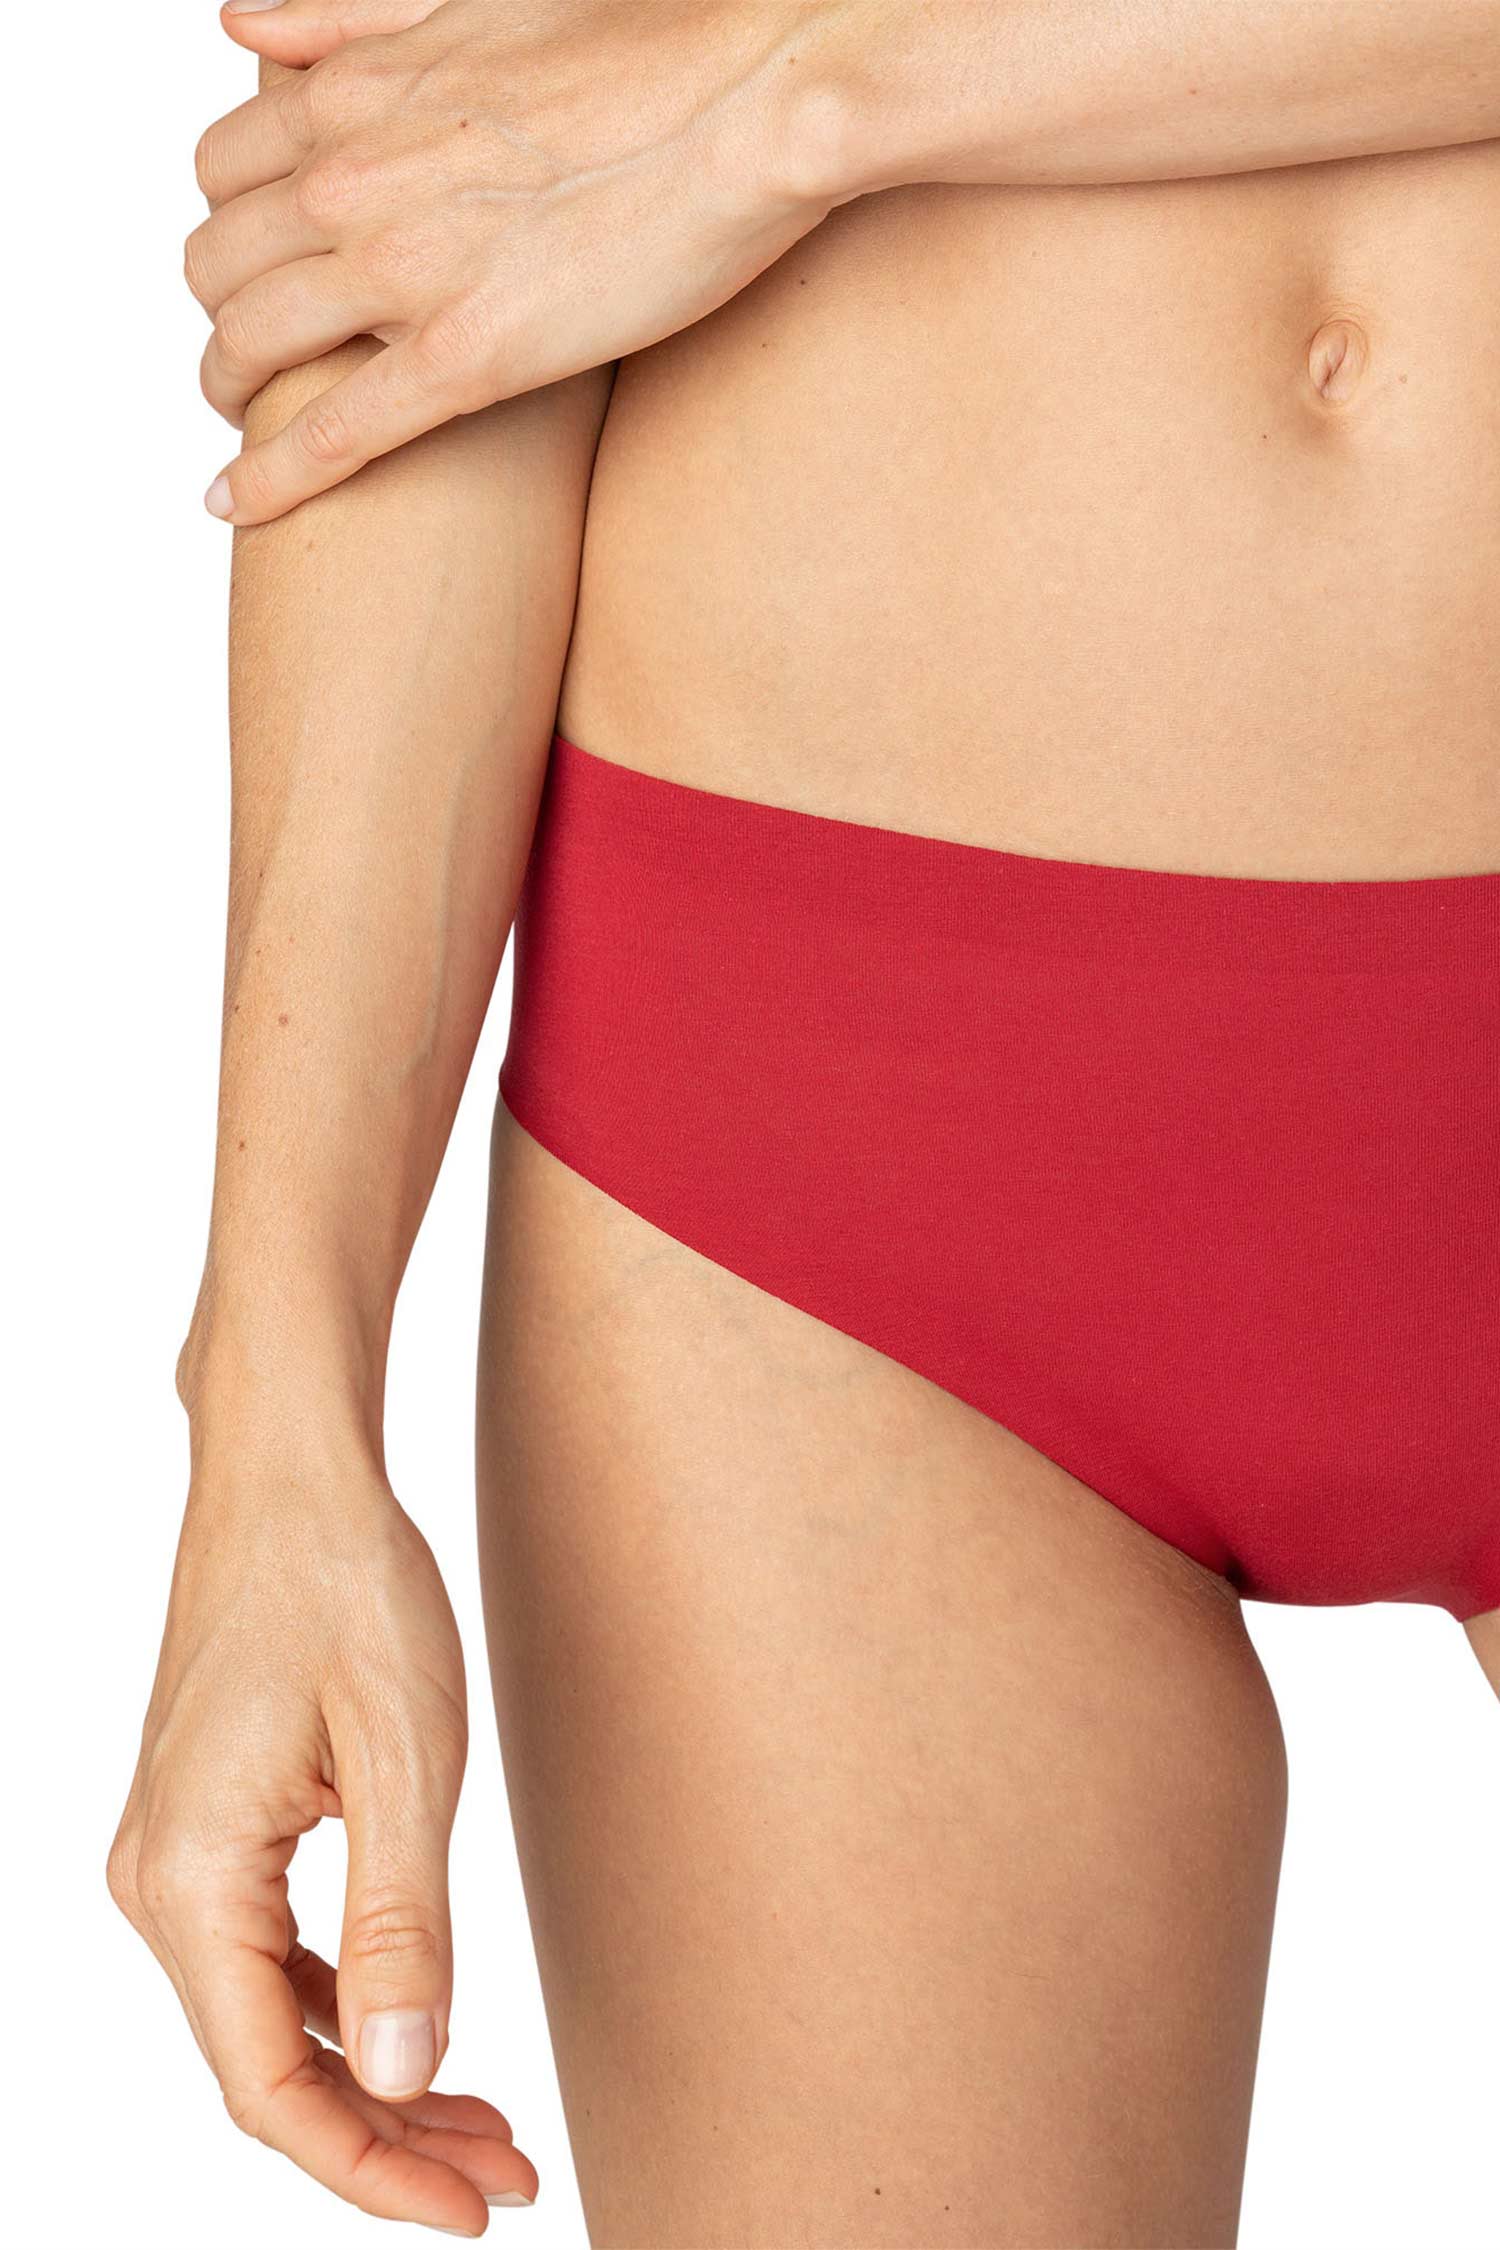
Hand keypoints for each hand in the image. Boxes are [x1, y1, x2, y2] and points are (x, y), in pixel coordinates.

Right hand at [107, 1441, 536, 2233]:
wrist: (291, 1473)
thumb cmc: (348, 1586)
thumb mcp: (404, 1757)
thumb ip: (401, 1925)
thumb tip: (399, 2075)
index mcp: (191, 1876)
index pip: (268, 2086)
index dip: (370, 2169)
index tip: (474, 2209)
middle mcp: (159, 1881)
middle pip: (266, 2066)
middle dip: (386, 2136)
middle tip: (506, 2174)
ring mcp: (177, 1854)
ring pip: (269, 2018)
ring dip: (372, 2077)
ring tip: (485, 2120)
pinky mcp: (210, 1827)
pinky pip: (268, 1956)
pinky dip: (345, 2006)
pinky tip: (418, 2026)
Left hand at [187, 0, 851, 522]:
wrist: (749, 102)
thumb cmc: (642, 50)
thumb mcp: (464, 3)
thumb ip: (345, 17)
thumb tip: (240, 21)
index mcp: (351, 93)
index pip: (222, 171)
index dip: (227, 226)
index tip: (256, 265)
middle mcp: (350, 178)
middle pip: (217, 264)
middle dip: (222, 315)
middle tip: (250, 357)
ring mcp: (402, 271)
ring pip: (248, 347)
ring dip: (229, 391)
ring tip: (243, 423)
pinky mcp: (465, 358)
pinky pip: (334, 434)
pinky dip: (270, 476)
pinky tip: (234, 504)